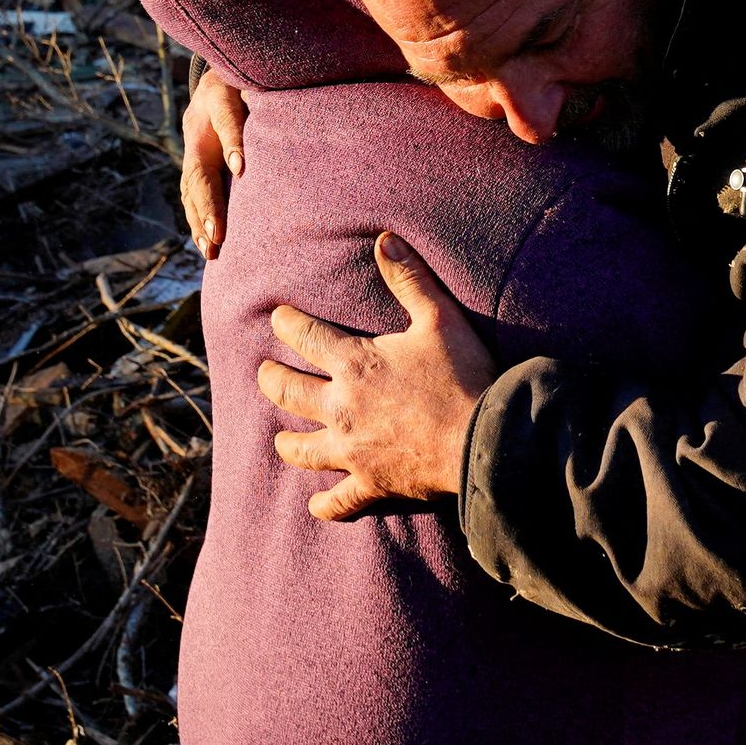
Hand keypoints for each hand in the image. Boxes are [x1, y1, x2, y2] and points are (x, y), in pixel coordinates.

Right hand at [180, 68, 247, 252]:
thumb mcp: (256, 80)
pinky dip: (198, 219)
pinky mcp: (195, 164)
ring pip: (190, 188)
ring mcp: (192, 148)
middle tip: (218, 235)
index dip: (233, 141)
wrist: (220, 77)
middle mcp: (198, 129)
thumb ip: (264, 98)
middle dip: (207, 204)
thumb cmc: (248, 79)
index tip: (241, 168)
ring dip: (198, 220)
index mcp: (216, 99)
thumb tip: (265, 134)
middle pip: (199, 170)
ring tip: (210, 248)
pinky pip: (192, 194)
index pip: (226, 118)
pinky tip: (207, 242)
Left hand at [255, 232, 495, 519]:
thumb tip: (384, 239)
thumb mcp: (440, 317)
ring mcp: (351, 450)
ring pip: (301, 448)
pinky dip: (325, 504)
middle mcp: (341, 407)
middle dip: (271, 379)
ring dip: (287, 441)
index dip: (287, 325)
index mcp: (355, 364)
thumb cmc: (464, 376)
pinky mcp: (369, 484)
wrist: (483, 439)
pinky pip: (337, 501)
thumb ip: (409, 278)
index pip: (307, 337)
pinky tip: (316, 505)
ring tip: (279, 437)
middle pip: (289, 392)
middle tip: (262, 373)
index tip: (277, 318)